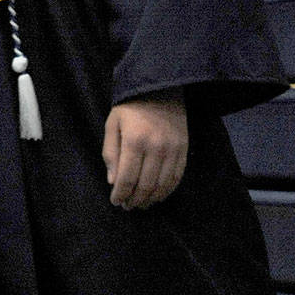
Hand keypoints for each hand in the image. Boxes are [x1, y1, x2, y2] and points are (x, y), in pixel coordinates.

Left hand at [102, 91, 187, 208]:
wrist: (160, 89)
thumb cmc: (130, 108)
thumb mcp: (112, 125)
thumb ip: (111, 154)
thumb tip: (113, 182)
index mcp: (134, 141)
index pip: (127, 178)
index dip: (121, 195)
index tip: (116, 202)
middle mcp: (156, 148)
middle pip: (145, 185)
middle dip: (134, 200)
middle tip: (127, 206)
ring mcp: (173, 150)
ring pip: (162, 185)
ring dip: (151, 199)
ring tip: (141, 204)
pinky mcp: (184, 150)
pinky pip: (177, 177)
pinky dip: (167, 190)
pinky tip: (158, 195)